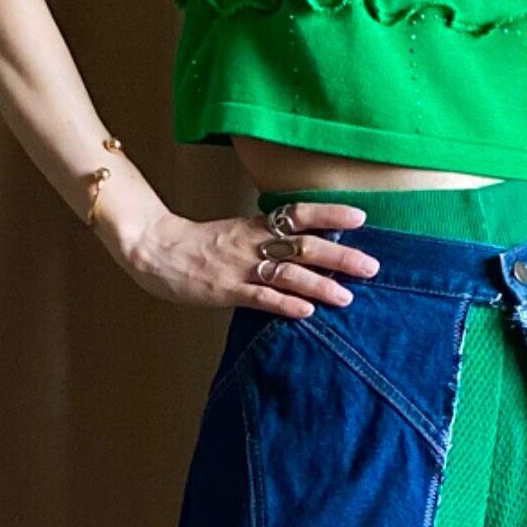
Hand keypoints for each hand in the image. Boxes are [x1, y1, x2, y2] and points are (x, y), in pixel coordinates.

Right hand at [100, 191, 379, 319]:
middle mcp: (252, 242)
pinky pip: (259, 297)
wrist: (154, 250)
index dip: (330, 214)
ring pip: (287, 274)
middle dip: (340, 256)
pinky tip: (306, 312)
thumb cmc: (198, 244)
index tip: (361, 216)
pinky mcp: (226, 290)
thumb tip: (309, 244)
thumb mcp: (236, 231)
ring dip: (320, 285)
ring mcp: (239, 267)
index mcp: (255, 225)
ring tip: (347, 297)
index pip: (299, 214)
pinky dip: (285, 304)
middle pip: (303, 246)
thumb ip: (268, 236)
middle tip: (371, 266)